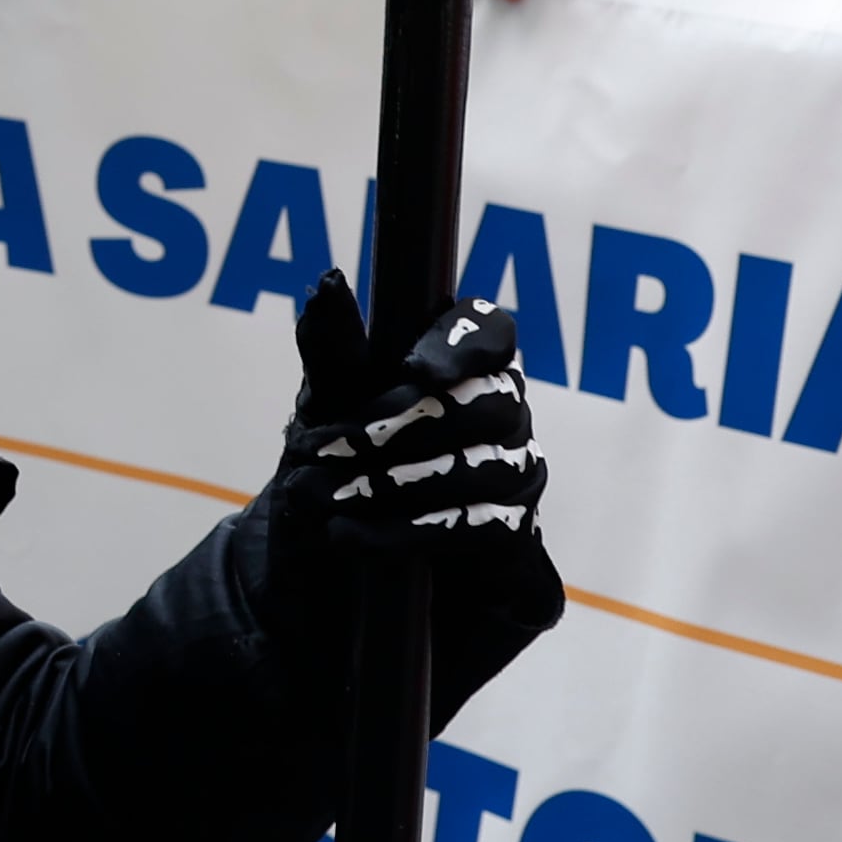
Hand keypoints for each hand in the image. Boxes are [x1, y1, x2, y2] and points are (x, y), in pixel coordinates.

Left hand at [273, 275, 549, 556]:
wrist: (326, 556)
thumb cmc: (339, 462)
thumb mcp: (324, 405)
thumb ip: (333, 350)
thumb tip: (330, 285)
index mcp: (462, 365)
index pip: (491, 332)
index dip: (463, 344)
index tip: (412, 369)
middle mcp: (504, 414)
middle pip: (489, 404)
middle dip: (402, 426)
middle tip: (326, 449)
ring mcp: (516, 474)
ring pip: (479, 469)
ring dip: (393, 484)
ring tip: (325, 497)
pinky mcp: (514, 537)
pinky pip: (476, 529)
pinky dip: (405, 531)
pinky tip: (348, 535)